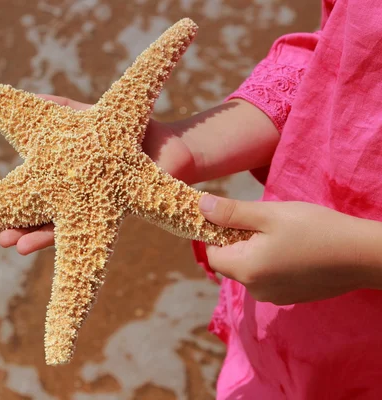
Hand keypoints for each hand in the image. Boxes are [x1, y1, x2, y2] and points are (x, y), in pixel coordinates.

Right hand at [0, 94, 195, 254]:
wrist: (169, 145)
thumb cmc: (129, 131)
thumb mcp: (87, 117)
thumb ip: (61, 108)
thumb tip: (31, 96)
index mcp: (69, 179)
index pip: (37, 193)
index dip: (16, 205)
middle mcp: (81, 197)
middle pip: (46, 216)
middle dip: (23, 229)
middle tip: (3, 239)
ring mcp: (100, 205)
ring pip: (66, 225)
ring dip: (41, 237)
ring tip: (18, 246)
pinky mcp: (120, 208)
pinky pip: (97, 221)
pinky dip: (80, 227)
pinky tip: (56, 240)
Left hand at [199, 194, 373, 304]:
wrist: (363, 255)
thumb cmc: (315, 230)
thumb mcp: (270, 215)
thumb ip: (231, 213)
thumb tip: (200, 207)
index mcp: (245, 271)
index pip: (212, 254)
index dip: (217, 233)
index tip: (234, 217)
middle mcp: (255, 290)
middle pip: (230, 262)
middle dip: (239, 240)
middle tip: (265, 222)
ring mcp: (274, 296)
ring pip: (250, 269)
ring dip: (256, 250)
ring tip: (283, 234)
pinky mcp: (291, 296)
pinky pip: (268, 277)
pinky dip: (272, 262)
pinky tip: (295, 248)